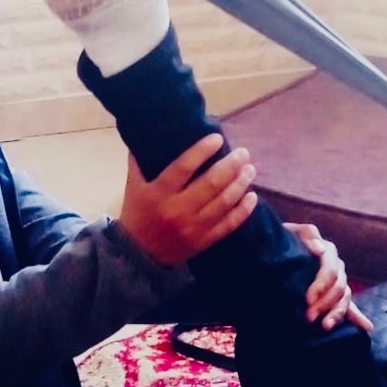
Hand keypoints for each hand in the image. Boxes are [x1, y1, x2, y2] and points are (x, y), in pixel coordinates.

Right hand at [117, 134, 256, 266]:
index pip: (183, 167)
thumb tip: (149, 131)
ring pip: (224, 202)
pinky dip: (243, 210)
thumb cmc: (138, 213)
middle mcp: (178, 209)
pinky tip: (252, 196)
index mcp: (160, 192)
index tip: (218, 139)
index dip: (202, 151)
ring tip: (250, 169)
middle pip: (211, 183)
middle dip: (231, 165)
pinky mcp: (204, 241)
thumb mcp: (134, 186)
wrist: (139, 255)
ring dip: (241, 183)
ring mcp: (193, 227)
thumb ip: (140, 161)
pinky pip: (228, 224)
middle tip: (243, 153)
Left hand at [288, 223, 374, 332]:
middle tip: (309, 316)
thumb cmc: (283, 241)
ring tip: (326, 326)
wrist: (274, 251)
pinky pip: (349, 306)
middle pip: (338, 287)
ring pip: (344, 298)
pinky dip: (358, 317)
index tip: (308, 299)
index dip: (322, 285)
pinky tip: (367, 327)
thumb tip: (320, 249)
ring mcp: (337, 282)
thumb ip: (307, 234)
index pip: (330, 270)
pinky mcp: (334, 295)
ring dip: (337, 313)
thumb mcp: (291, 233)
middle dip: (325, 303)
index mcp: (327, 252)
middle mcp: (336, 267)